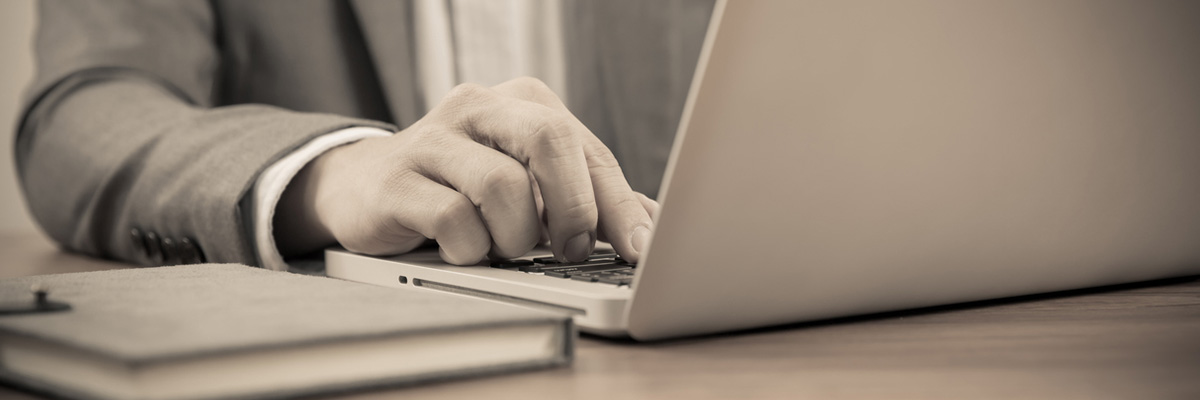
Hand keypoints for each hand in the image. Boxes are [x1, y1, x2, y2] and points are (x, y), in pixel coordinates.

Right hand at [274, 77, 658, 264]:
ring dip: (514, 236)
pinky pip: (453, 220)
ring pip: (502, 186)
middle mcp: (480, 106)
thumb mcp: (528, 183)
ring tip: (504, 248)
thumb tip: (650, 228)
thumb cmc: (462, 188)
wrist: (363, 187)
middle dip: (573, 208)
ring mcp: (434, 138)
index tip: (638, 250)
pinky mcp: (396, 178)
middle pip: (549, 140)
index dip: (619, 206)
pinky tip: (463, 250)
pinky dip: (471, 250)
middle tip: (570, 251)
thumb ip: (585, 198)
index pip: (588, 150)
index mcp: (523, 102)